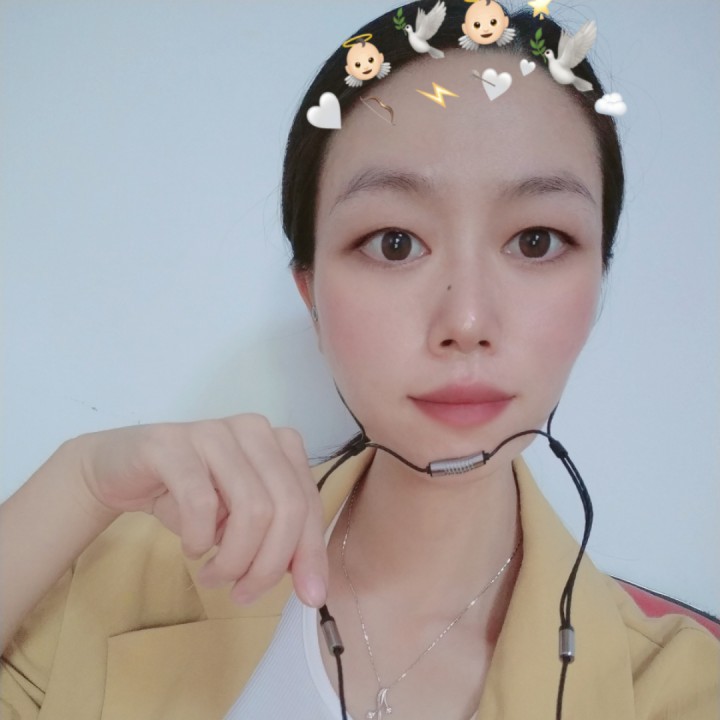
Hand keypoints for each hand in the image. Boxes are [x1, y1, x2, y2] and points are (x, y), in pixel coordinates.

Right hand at [74, 415, 326, 606]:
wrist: (119, 470)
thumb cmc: (190, 496)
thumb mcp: (242, 521)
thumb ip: (280, 541)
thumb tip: (313, 586)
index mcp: (281, 443)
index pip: (308, 502)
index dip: (311, 553)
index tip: (309, 597)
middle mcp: (256, 430)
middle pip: (286, 508)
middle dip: (269, 564)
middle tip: (243, 593)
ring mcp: (215, 432)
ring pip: (253, 509)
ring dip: (234, 559)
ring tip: (214, 576)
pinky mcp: (173, 444)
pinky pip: (201, 503)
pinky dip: (200, 538)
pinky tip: (192, 549)